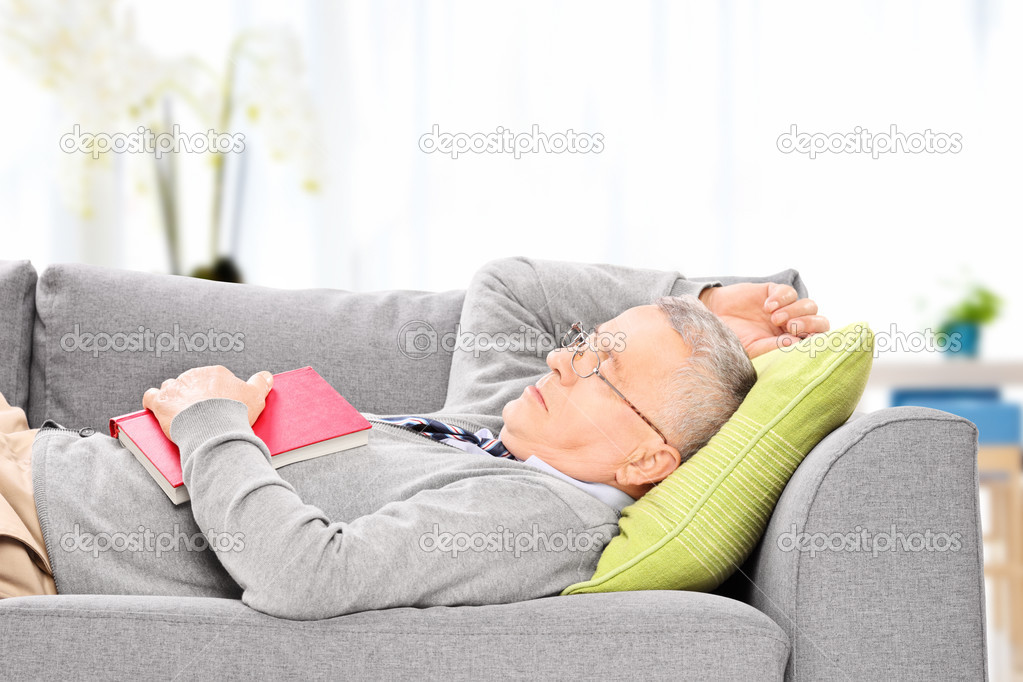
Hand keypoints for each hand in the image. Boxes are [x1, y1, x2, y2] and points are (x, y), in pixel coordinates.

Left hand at [143, 365, 273, 439]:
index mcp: (216, 373)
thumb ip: (261, 383)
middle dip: (195, 396)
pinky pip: (151, 397)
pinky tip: (157, 409)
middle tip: (202, 414)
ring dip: (174, 398)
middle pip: (192, 383)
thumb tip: (266, 376)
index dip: (216, 394)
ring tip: (181, 413)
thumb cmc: (235, 413)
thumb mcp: (256, 397)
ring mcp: (176, 387)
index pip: (213, 379)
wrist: (213, 428)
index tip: (218, 407)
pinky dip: (153, 402)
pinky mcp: (160, 401)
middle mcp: (194, 375)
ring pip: (171, 388)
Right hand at [698, 283, 828, 357]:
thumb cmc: (734, 340)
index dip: (817, 339)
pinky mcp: (774, 292)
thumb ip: (777, 348)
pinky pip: (789, 292)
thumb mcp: (755, 349)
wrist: (713, 320)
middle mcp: (792, 325)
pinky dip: (781, 298)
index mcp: (792, 343)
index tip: (804, 341)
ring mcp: (785, 308)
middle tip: (791, 327)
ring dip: (795, 311)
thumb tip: (798, 344)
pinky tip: (767, 306)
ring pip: (809, 305)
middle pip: (819, 321)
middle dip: (809, 323)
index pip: (817, 340)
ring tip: (775, 318)